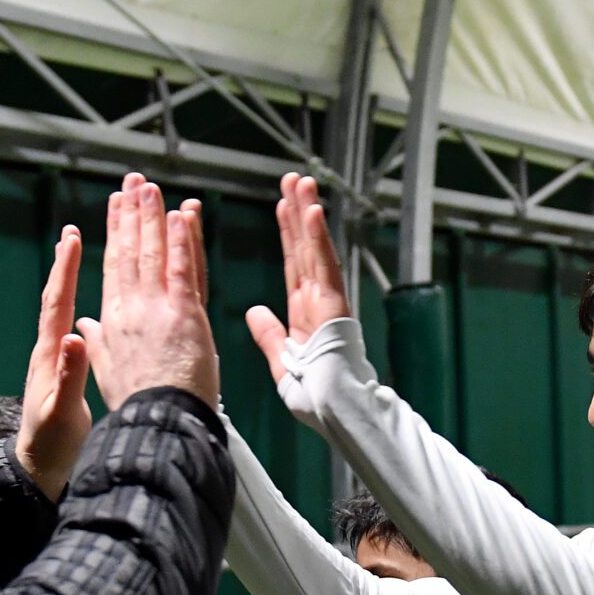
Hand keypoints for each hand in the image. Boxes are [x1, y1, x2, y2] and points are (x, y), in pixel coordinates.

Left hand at [15, 225, 91, 498]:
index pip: (58, 304)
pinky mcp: (60, 373)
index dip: (65, 270)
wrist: (37, 469)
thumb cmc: (51, 445)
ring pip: (62, 312)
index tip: (73, 238)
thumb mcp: (62, 411)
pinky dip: (76, 307)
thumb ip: (70, 374)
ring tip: (78, 257)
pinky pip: (69, 329)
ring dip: (69, 282)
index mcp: (50, 357)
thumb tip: (75, 336)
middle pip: (57, 299)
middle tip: (73, 233)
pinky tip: (84, 305)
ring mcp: (53, 363)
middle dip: (65, 266)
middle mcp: (49, 353)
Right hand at [77, 174, 218, 410]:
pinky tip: (182, 215)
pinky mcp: (184, 315)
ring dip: (153, 217)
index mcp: (113, 320)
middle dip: (131, 214)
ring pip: (154, 254)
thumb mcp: (106, 370)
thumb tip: (83, 324)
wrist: (155, 422)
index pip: (115, 266)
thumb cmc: (136, 403)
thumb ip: (97, 342)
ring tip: (151, 188)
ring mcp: (157, 309)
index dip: (116, 233)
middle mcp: (131, 308)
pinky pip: (183, 271)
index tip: (116, 206)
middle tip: (133, 182)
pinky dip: (183, 242)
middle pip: (131, 252)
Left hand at [245, 173, 352, 386]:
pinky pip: (324, 267)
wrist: (339, 414)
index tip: (283, 207)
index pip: (294, 264)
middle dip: (299, 213)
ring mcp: (329, 301)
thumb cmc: (318, 399)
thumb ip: (269, 335)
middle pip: (305, 248)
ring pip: (316, 250)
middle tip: (293, 179)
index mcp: (305, 313)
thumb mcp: (282, 364)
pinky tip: (312, 212)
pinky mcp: (335, 306)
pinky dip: (318, 239)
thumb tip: (254, 312)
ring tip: (302, 183)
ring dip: (308, 215)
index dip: (289, 234)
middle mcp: (319, 300)